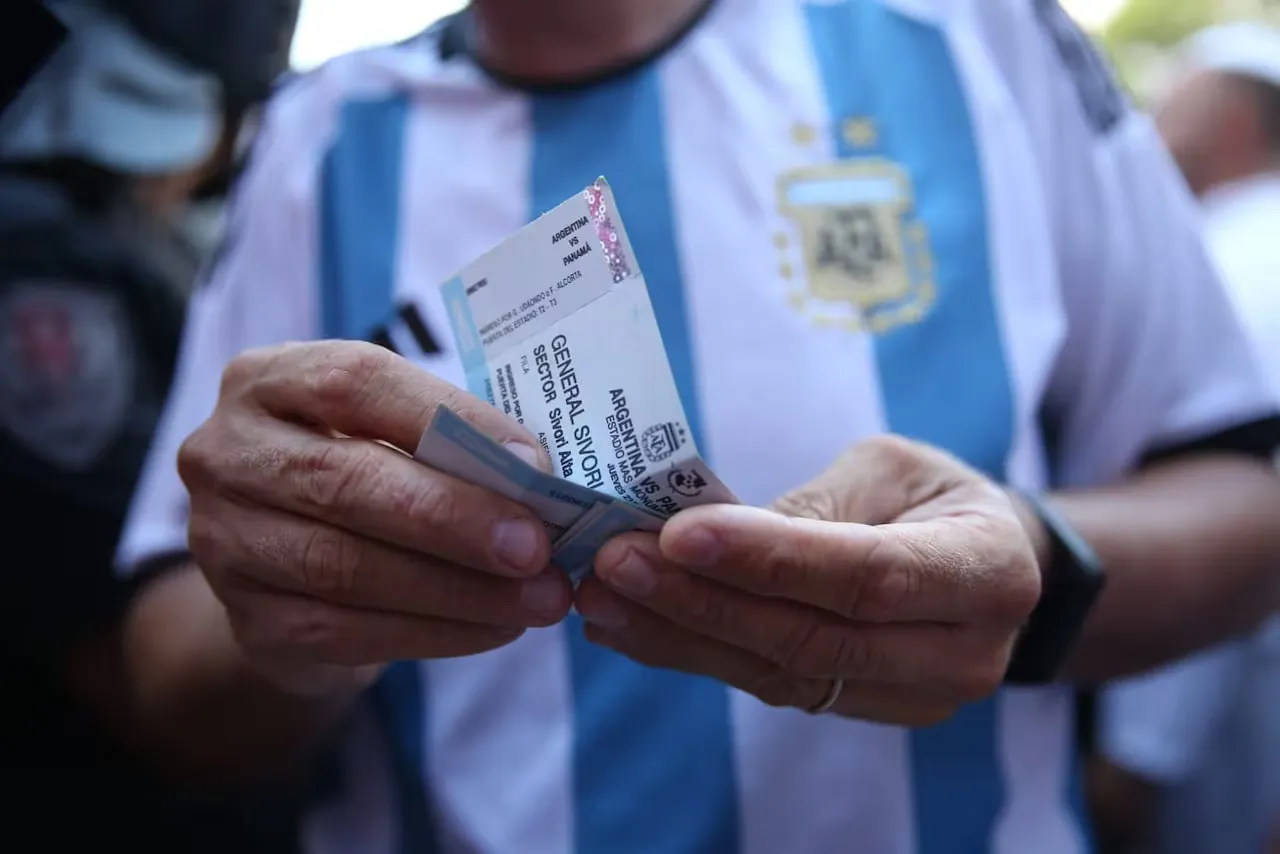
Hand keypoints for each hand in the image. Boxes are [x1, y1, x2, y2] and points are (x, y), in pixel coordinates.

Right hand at [179, 341, 571, 696]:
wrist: (292, 572)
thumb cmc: (365, 475)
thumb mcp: (391, 433)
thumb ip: (448, 440)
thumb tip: (535, 474)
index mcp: (268, 380)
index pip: (354, 383)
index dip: (446, 418)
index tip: (530, 460)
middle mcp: (228, 454)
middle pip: (344, 481)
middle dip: (454, 516)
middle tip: (535, 545)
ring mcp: (225, 542)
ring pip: (346, 567)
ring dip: (457, 588)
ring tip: (534, 597)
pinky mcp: (250, 620)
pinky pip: (349, 631)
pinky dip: (436, 632)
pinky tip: (495, 626)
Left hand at [577, 435, 1041, 725]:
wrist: (986, 565)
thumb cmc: (934, 496)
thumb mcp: (892, 468)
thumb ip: (816, 506)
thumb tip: (705, 538)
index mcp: (987, 570)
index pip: (868, 576)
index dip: (769, 560)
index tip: (678, 535)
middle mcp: (959, 652)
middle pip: (814, 639)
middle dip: (702, 602)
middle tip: (613, 564)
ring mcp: (913, 696)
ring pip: (782, 674)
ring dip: (681, 637)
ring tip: (603, 599)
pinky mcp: (863, 708)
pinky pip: (771, 687)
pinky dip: (696, 655)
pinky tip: (632, 627)